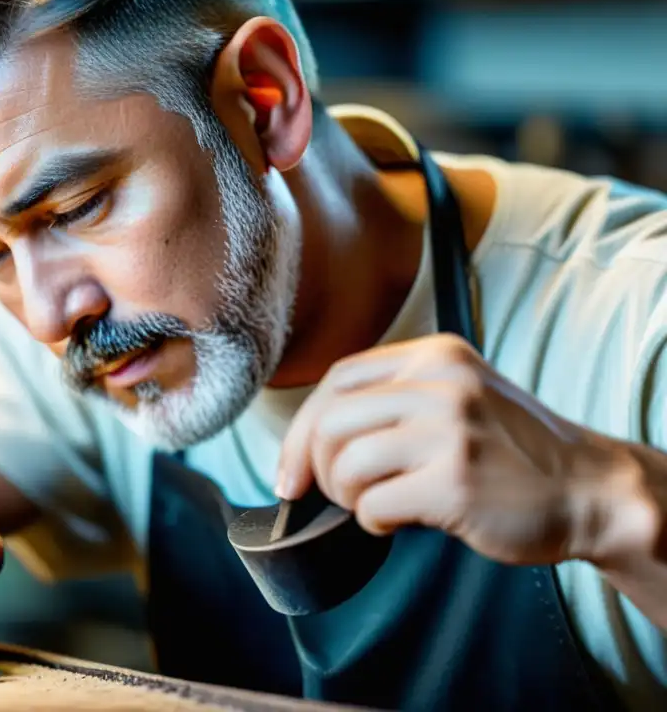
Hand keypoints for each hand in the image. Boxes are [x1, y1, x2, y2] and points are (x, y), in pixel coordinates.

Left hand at [276, 333, 627, 565]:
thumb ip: (396, 398)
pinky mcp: (454, 482)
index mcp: (433, 356)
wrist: (588, 488)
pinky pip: (374, 505)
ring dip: (345, 495)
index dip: (301, 428)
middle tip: (333, 493)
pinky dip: (373, 521)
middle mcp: (439, 385)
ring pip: (346, 462)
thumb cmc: (511, 450)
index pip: (337, 380)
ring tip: (371, 504)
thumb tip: (312, 437)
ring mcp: (449, 431)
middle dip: (314, 467)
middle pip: (330, 421)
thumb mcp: (458, 394)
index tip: (289, 467)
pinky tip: (397, 522)